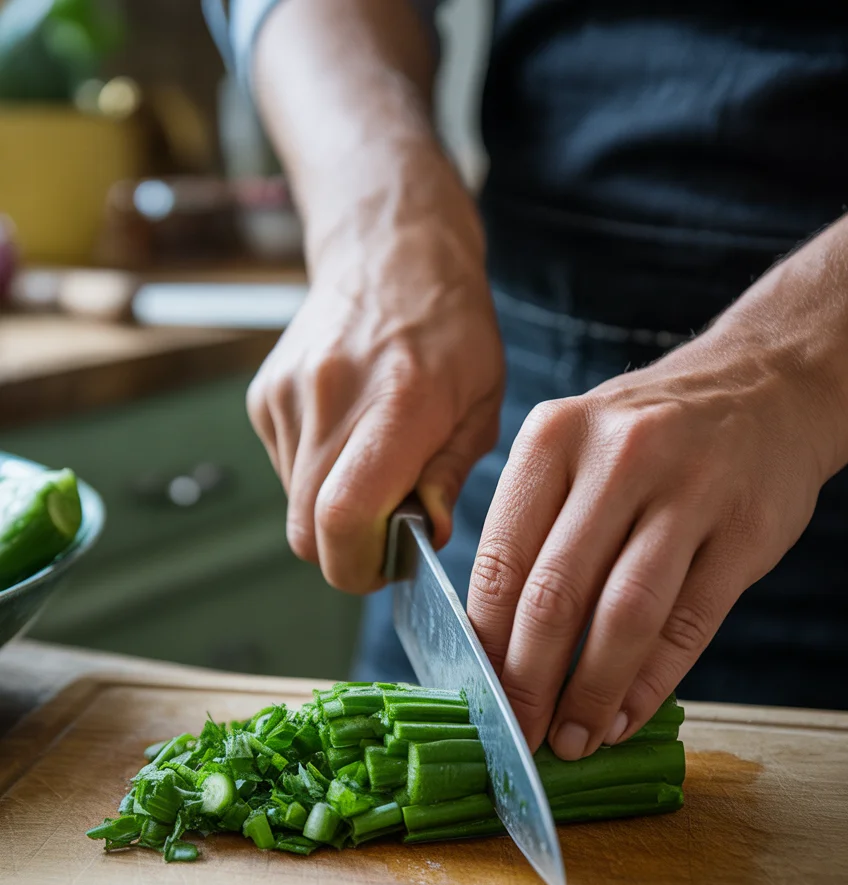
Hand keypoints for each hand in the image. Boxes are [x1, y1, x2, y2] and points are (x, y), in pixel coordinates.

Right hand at [246, 169, 503, 593]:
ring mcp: (287, 395)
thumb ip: (448, 477)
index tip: (387, 566)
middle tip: (387, 531)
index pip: (343, 517)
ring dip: (332, 510)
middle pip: (306, 530)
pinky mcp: (264, 397)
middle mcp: (330, 397)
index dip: (358, 566)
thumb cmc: (451, 331)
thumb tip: (424, 540)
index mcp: (397, 403)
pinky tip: (348, 436)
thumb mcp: (480, 404)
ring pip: (294, 507)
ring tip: (373, 464)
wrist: (389, 252)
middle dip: (345, 551)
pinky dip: (317, 475)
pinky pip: (285, 472)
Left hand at [467, 322, 835, 758]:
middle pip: (556, 596)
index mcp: (554, 438)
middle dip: (530, 683)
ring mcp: (690, 490)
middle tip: (522, 734)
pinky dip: (651, 684)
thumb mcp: (576, 447)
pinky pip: (689, 625)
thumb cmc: (650, 434)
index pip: (502, 561)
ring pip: (624, 617)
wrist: (766, 384)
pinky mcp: (746, 529)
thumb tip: (495, 647)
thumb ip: (535, 530)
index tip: (480, 695)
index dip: (486, 644)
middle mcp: (619, 457)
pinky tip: (626, 715)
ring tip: (574, 738)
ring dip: (591, 694)